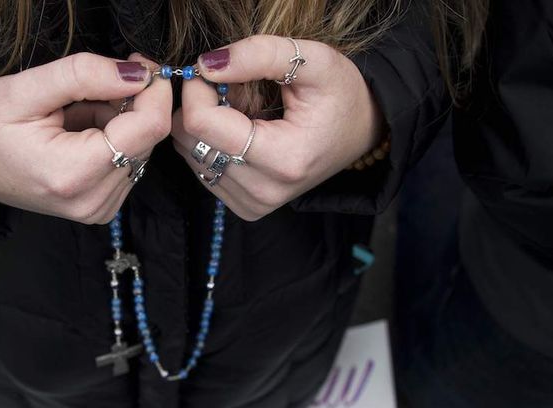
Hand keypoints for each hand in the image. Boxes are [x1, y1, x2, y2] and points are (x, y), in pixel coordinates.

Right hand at [0, 53, 170, 224]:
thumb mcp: (26, 87)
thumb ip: (85, 75)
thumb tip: (138, 73)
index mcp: (73, 174)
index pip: (147, 128)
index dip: (152, 89)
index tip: (139, 62)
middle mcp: (92, 201)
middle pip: (147, 139)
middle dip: (129, 105)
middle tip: (87, 89)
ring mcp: (97, 210)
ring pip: (141, 150)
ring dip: (119, 122)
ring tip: (75, 114)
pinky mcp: (99, 209)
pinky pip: (128, 163)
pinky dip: (113, 140)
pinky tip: (80, 133)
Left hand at [171, 36, 383, 220]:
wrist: (361, 132)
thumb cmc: (341, 95)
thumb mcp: (314, 61)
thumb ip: (260, 55)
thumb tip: (208, 65)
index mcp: (283, 159)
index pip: (202, 124)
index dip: (197, 89)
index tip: (211, 69)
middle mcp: (264, 192)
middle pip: (191, 141)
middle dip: (201, 105)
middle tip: (234, 88)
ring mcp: (253, 204)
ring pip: (190, 155)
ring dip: (206, 125)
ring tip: (245, 112)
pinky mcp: (245, 207)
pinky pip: (202, 169)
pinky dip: (212, 144)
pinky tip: (241, 133)